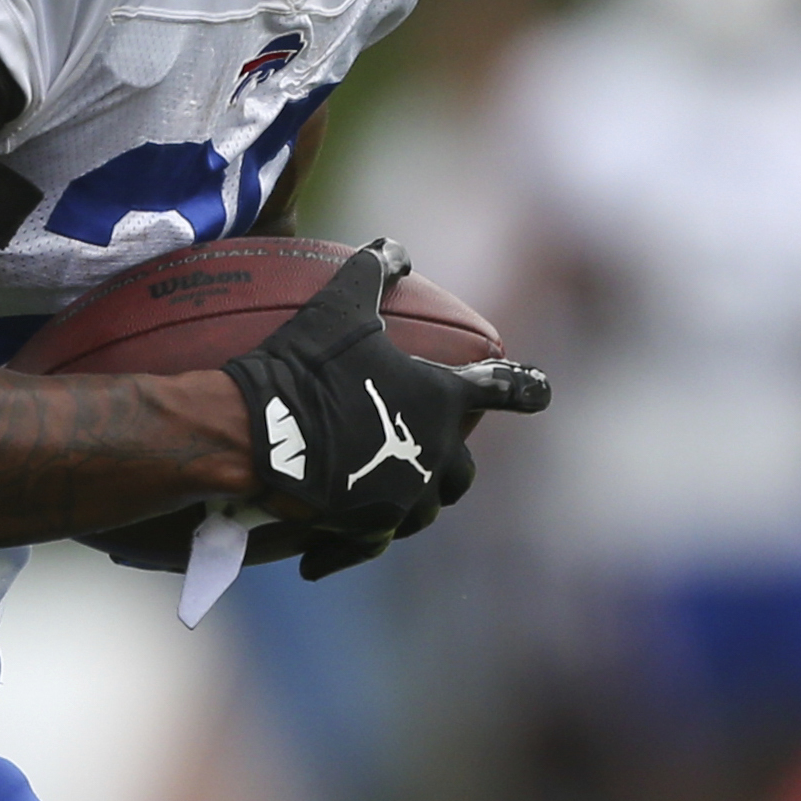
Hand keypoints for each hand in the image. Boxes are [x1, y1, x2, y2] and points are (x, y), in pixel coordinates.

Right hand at [220, 238, 549, 578]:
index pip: (503, 391)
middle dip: (452, 464)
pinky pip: (368, 542)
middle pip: (460, 472)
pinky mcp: (365, 530)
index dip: (525, 387)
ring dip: (411, 502)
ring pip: (422, 511)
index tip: (541, 389)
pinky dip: (351, 542)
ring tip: (382, 495)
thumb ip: (371, 273)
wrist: (259, 434)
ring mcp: (402, 499)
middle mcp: (433, 456)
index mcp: (440, 402)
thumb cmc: (307, 367)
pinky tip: (324, 554)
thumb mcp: (338, 308)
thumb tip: (394, 247)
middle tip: (431, 452)